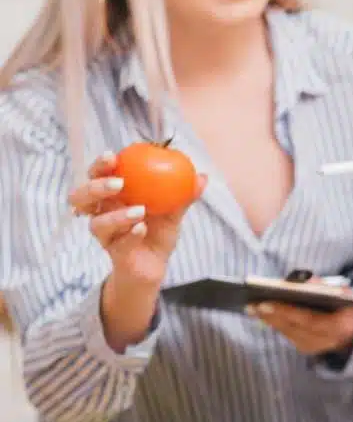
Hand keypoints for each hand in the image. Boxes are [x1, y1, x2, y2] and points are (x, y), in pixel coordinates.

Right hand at [69, 151, 205, 284]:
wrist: (156, 264)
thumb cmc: (158, 232)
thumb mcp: (173, 212)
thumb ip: (184, 195)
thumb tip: (202, 177)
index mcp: (112, 196)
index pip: (97, 175)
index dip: (100, 165)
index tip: (112, 156)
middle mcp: (101, 213)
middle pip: (81, 196)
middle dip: (96, 187)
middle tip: (120, 183)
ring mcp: (106, 235)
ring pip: (96, 223)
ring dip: (116, 215)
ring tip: (140, 210)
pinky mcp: (114, 253)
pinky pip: (118, 244)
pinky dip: (130, 236)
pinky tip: (142, 229)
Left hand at [249, 291, 352, 357]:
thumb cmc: (345, 305)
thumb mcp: (342, 293)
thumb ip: (324, 287)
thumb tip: (303, 281)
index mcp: (338, 326)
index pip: (308, 320)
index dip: (286, 312)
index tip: (265, 302)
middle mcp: (326, 341)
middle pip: (293, 327)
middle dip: (271, 315)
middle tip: (252, 303)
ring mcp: (315, 347)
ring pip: (286, 332)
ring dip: (268, 319)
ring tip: (252, 306)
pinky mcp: (306, 348)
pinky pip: (286, 334)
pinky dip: (274, 323)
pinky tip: (261, 313)